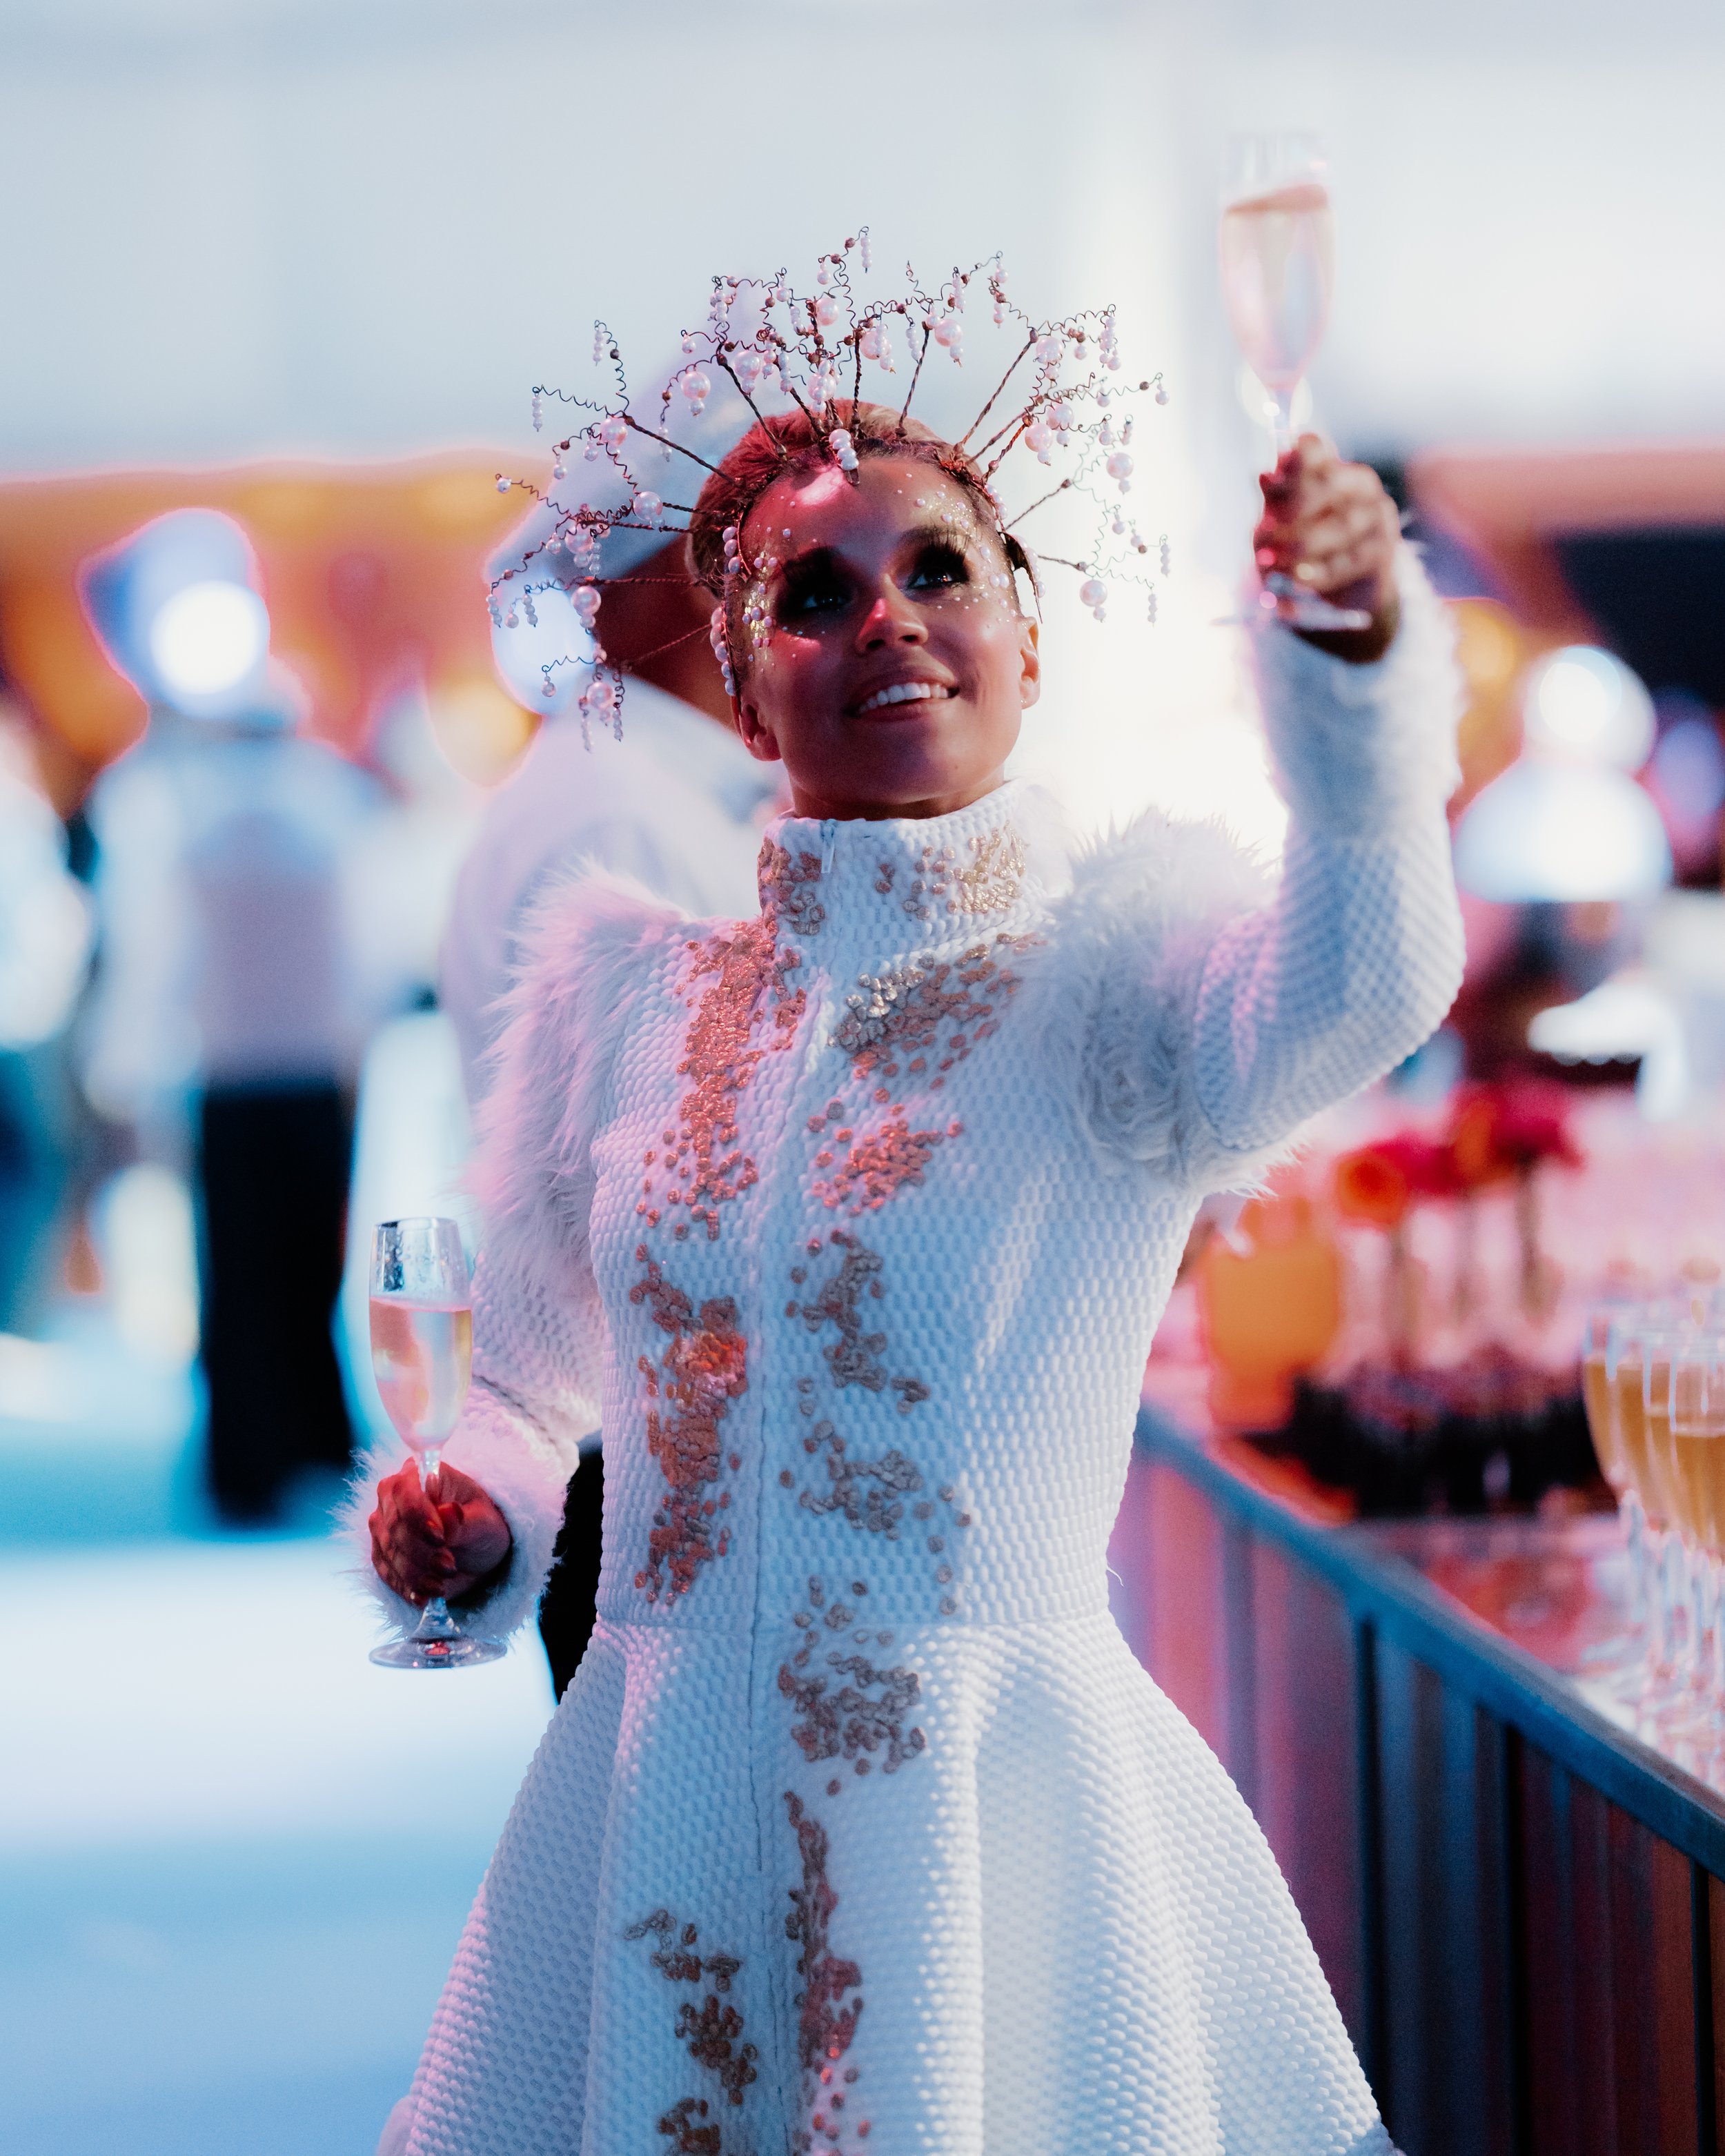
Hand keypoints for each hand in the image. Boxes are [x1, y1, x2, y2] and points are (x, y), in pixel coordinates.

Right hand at [369, 1461, 512, 1606]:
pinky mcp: (383, 1555)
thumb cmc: (482, 1527)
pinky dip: (406, 1587)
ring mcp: (383, 1528)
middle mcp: (393, 1498)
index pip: (403, 1489)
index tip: (440, 1538)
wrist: (476, 1554)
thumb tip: (449, 1512)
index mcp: (419, 1475)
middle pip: (393, 1525)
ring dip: (415, 1574)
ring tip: (442, 1586)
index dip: (417, 1514)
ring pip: (389, 1553)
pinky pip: (387, 1574)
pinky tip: (424, 1597)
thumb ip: (466, 1522)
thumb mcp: (485, 1524)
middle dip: (421, 1552)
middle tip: (449, 1567)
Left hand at [1255, 436, 1400, 661]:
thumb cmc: (1312, 541)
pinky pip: (1350, 560)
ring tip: (1274, 561)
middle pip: (1329, 484)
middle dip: (1293, 508)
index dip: (1290, 463)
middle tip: (1263, 531)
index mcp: (1332, 466)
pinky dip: (1320, 572)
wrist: (1351, 584)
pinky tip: (1298, 578)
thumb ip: (1275, 499)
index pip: (1314, 448)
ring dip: (1303, 544)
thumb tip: (1264, 476)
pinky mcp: (1384, 551)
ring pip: (1341, 525)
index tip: (1265, 481)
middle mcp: (1361, 484)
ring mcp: (1377, 516)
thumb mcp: (1285, 520)